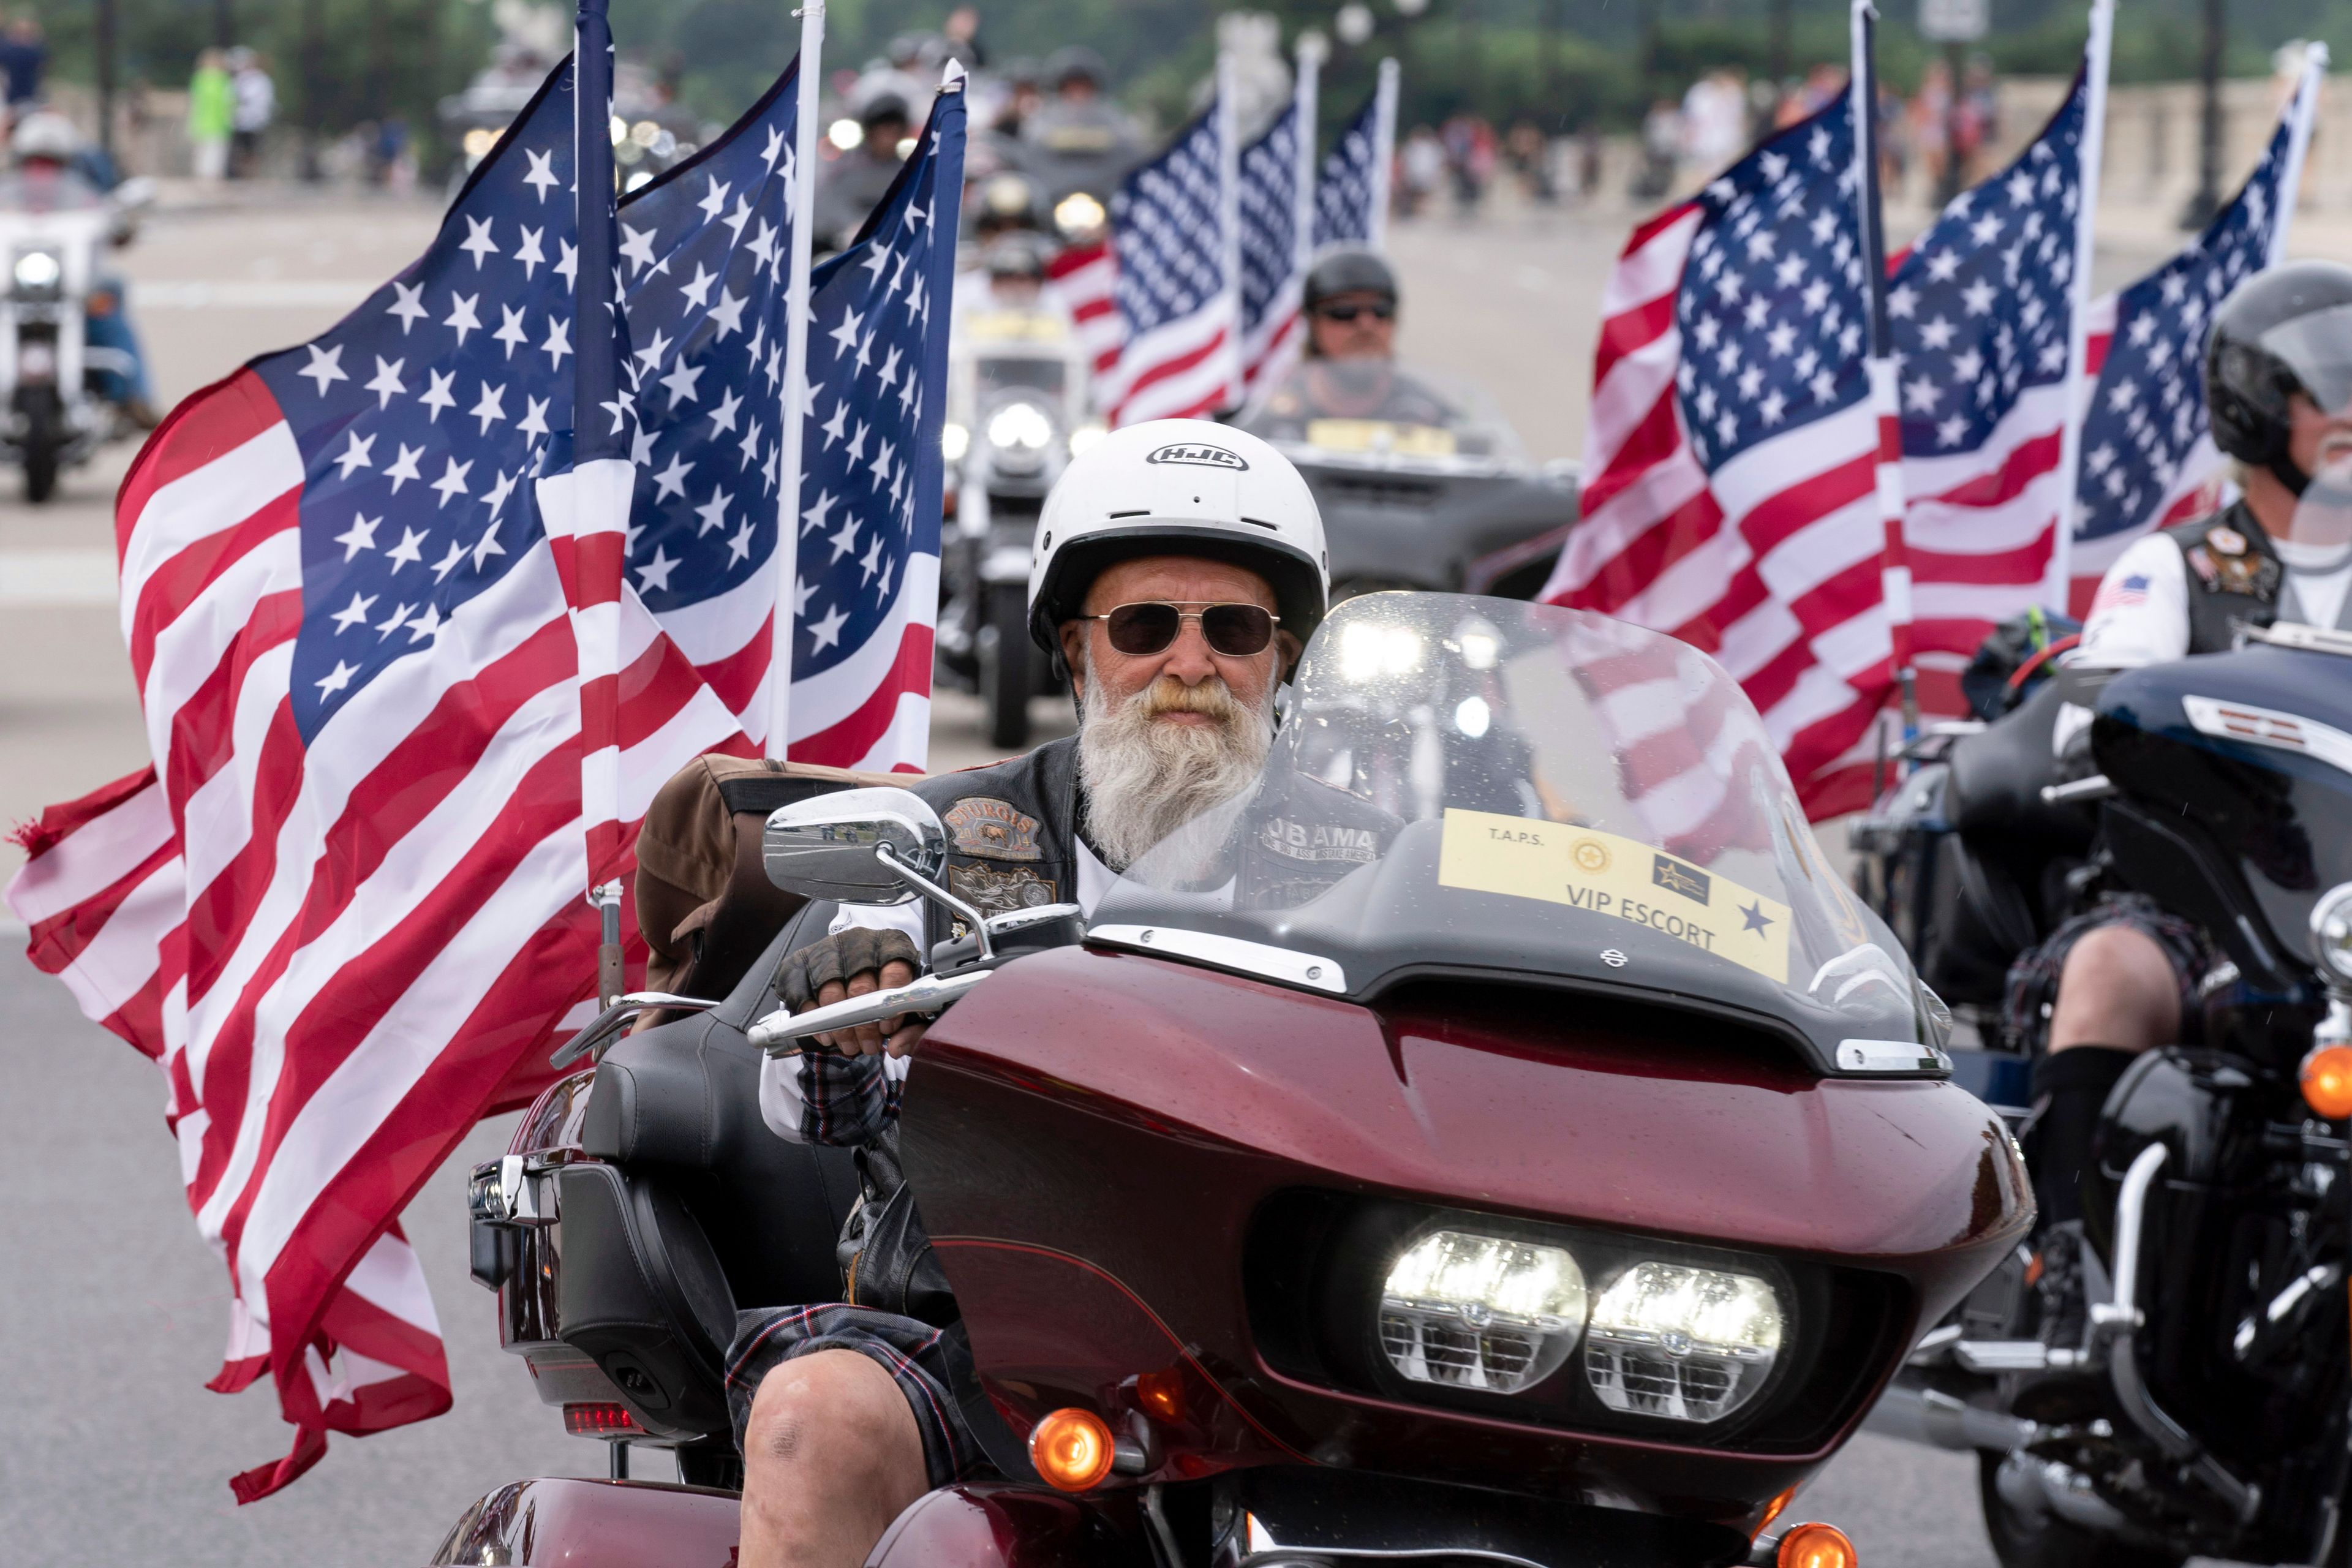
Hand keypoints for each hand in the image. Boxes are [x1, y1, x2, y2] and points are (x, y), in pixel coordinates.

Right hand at [774, 927, 928, 1057]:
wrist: (854, 965)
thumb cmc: (885, 986)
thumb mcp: (907, 1000)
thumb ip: (913, 1025)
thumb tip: (897, 1047)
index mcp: (892, 944)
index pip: (894, 971)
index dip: (891, 1004)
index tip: (888, 1029)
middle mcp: (858, 942)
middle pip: (860, 986)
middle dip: (863, 1024)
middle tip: (868, 1047)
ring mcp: (828, 949)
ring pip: (830, 992)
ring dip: (839, 1027)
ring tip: (849, 1046)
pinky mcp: (802, 960)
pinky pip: (801, 992)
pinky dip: (812, 1019)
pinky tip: (825, 1035)